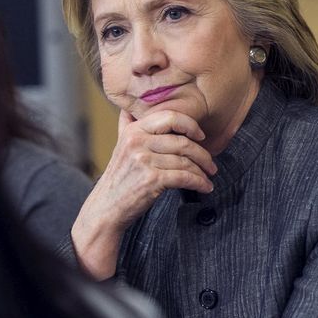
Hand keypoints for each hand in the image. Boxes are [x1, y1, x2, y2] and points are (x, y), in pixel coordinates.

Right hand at [72, 109, 216, 278]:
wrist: (106, 208)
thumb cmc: (119, 178)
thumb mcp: (120, 146)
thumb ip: (127, 126)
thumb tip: (129, 109)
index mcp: (134, 130)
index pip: (170, 117)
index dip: (190, 125)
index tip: (201, 135)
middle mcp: (137, 142)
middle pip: (183, 142)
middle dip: (203, 154)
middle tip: (211, 164)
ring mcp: (144, 160)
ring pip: (185, 161)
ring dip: (202, 171)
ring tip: (208, 177)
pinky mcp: (151, 180)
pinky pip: (184, 177)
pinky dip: (199, 183)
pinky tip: (204, 187)